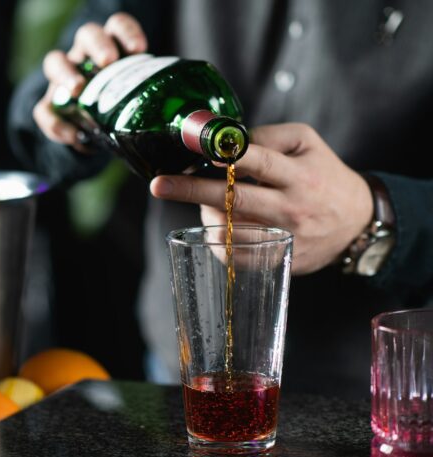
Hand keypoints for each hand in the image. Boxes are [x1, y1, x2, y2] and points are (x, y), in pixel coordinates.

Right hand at [33, 13, 147, 149]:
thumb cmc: (120, 109)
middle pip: (87, 35)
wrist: (93, 134)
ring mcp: (63, 79)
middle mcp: (84, 57)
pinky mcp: (49, 105)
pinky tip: (72, 135)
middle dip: (97, 45)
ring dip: (66, 72)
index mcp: (111, 49)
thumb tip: (169, 117)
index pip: (116, 27)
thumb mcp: (136, 101)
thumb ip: (147, 100)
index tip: (138, 49)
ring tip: (78, 88)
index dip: (126, 32)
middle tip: (108, 61)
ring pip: (55, 61)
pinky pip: (43, 110)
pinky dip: (56, 123)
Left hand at [150, 123, 373, 273]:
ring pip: (230, 229)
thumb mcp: (307, 143)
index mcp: (299, 174)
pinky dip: (217, 239)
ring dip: (206, 214)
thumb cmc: (323, 175)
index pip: (256, 161)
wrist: (357, 222)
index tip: (195, 150)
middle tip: (159, 185)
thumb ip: (268, 136)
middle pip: (234, 199)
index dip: (224, 155)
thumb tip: (227, 140)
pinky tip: (216, 226)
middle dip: (192, 190)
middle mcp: (291, 207)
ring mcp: (285, 237)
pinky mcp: (279, 260)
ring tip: (205, 203)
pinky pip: (235, 255)